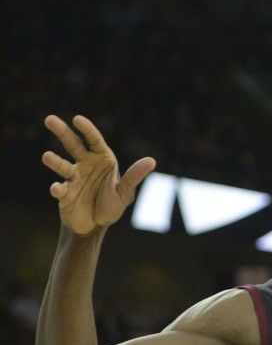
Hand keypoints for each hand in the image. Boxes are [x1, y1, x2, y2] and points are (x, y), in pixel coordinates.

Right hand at [42, 115, 155, 235]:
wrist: (95, 226)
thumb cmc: (112, 205)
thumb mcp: (125, 192)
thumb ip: (134, 176)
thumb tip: (152, 161)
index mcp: (102, 159)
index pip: (94, 140)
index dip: (87, 129)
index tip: (77, 119)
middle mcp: (85, 164)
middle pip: (73, 145)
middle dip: (62, 132)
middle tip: (49, 119)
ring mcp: (73, 178)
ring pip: (62, 165)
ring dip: (55, 162)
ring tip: (46, 156)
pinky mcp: (64, 193)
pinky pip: (60, 189)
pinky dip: (57, 189)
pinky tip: (56, 189)